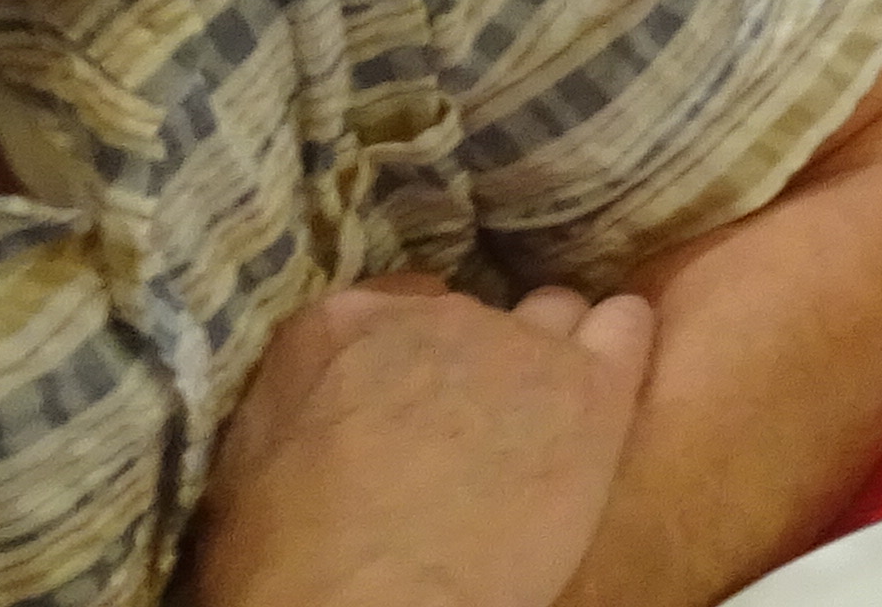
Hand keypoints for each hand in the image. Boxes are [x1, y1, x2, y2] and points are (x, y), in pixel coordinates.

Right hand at [192, 276, 651, 606]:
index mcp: (339, 326)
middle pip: (473, 316)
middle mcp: (434, 314)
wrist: (373, 603)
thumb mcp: (255, 461)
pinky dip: (618, 347)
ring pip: (553, 317)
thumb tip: (323, 404)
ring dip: (546, 361)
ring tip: (539, 422)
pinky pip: (626, 326)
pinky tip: (602, 394)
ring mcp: (518, 343)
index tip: (411, 398)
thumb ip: (305, 400)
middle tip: (468, 430)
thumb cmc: (293, 563)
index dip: (410, 357)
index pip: (396, 304)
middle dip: (473, 365)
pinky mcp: (588, 384)